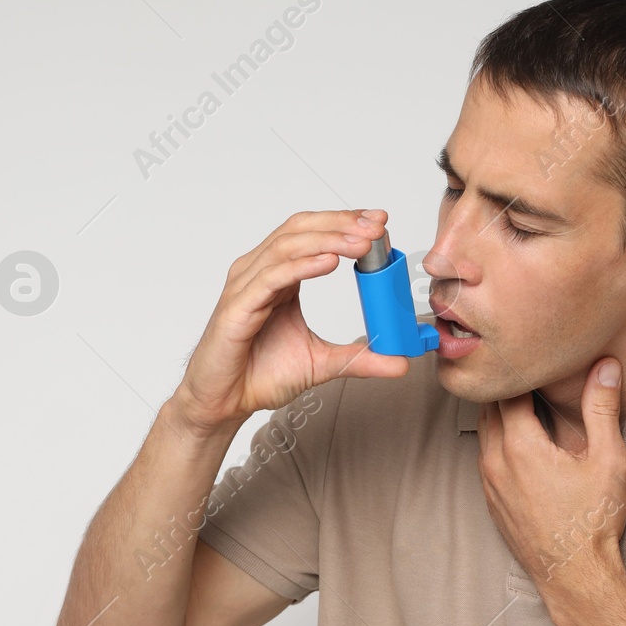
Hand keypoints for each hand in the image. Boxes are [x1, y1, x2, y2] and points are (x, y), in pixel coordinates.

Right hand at [174, 209, 410, 432]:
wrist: (224, 403)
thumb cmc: (259, 375)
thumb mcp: (324, 363)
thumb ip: (360, 358)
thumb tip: (401, 361)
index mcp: (279, 277)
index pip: (312, 235)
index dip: (344, 222)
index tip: (380, 222)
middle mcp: (259, 273)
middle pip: (300, 230)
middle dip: (340, 223)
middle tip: (377, 227)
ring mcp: (245, 287)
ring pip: (286, 246)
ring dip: (327, 240)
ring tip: (361, 242)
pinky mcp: (236, 307)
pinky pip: (270, 278)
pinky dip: (300, 266)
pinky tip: (328, 263)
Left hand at [475, 358, 625, 589]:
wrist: (573, 575)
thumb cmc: (592, 521)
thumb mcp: (607, 459)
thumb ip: (602, 408)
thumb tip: (606, 367)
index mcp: (519, 445)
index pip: (508, 390)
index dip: (523, 370)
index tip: (537, 357)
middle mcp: (494, 461)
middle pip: (489, 407)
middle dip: (508, 388)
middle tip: (530, 372)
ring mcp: (488, 482)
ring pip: (484, 432)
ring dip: (500, 414)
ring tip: (526, 400)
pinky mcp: (490, 500)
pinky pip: (485, 457)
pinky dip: (498, 440)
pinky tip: (522, 440)